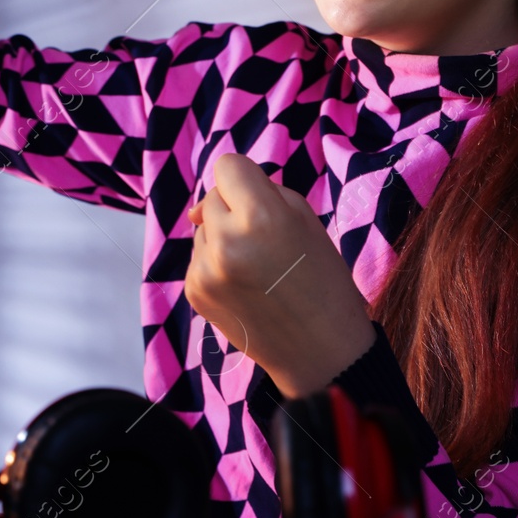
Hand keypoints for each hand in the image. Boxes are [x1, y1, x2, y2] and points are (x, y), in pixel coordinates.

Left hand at [185, 153, 375, 397]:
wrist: (321, 351)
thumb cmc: (323, 280)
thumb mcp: (306, 220)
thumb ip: (261, 193)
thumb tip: (200, 205)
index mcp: (261, 217)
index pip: (228, 165)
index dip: (245, 178)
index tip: (260, 198)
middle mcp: (226, 241)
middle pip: (213, 198)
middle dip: (236, 210)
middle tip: (268, 242)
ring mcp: (205, 270)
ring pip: (204, 229)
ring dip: (224, 238)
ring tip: (258, 269)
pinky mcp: (195, 291)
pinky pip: (199, 257)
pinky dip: (217, 265)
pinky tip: (245, 286)